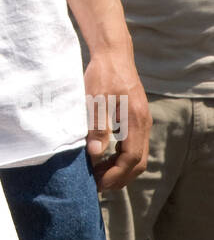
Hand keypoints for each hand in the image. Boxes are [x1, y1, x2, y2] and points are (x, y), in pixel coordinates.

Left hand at [83, 51, 149, 190]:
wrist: (113, 54)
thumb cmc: (102, 74)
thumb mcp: (95, 99)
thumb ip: (97, 126)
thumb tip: (96, 155)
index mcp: (135, 120)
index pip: (131, 159)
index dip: (115, 175)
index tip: (98, 184)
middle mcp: (143, 124)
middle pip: (138, 162)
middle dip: (119, 177)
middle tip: (97, 185)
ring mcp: (142, 122)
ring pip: (137, 156)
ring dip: (120, 169)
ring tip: (99, 174)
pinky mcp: (136, 119)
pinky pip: (134, 146)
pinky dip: (121, 158)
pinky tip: (105, 158)